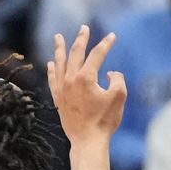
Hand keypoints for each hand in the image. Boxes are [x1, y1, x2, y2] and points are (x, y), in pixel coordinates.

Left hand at [48, 26, 126, 145]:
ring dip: (60, 49)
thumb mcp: (119, 96)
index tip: (112, 36)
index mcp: (86, 77)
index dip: (105, 44)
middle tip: (84, 28)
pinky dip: (52, 69)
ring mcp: (62, 89)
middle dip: (81, 39)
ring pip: (60, 63)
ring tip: (58, 37)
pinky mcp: (58, 99)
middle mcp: (71, 79)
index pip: (97, 55)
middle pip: (76, 53)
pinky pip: (53, 79)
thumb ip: (117, 79)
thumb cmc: (105, 120)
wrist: (88, 141)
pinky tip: (51, 63)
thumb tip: (110, 73)